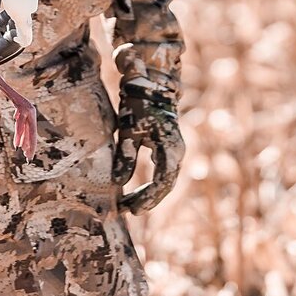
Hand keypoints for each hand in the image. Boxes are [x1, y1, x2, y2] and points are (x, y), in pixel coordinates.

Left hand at [112, 77, 183, 212]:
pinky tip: (139, 193)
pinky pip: (164, 173)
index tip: (133, 209)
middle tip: (129, 211)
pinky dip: (153, 184)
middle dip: (148, 199)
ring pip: (165, 180)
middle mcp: (177, 152)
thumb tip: (118, 182)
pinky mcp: (170, 149)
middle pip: (165, 184)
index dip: (148, 197)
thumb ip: (126, 156)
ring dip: (150, 194)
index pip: (162, 181)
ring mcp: (175, 150)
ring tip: (131, 206)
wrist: (152, 84)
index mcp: (170, 148)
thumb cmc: (140, 105)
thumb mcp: (129, 130)